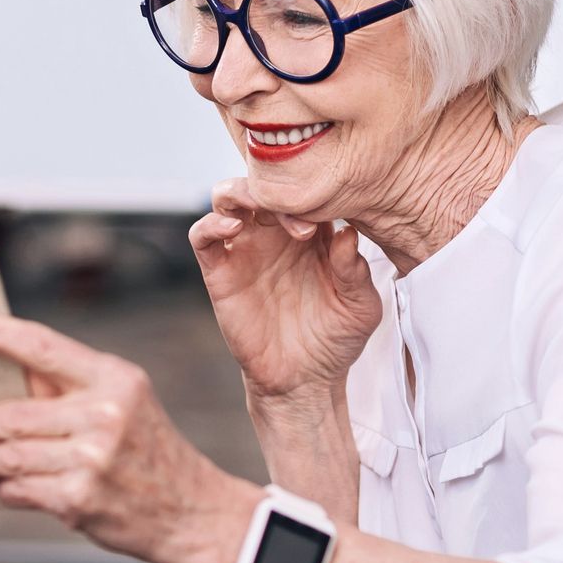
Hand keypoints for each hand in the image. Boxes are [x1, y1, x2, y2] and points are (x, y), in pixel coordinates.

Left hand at [0, 315, 259, 562]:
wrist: (193, 512)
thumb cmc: (148, 452)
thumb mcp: (123, 404)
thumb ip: (68, 390)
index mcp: (113, 377)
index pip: (39, 344)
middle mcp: (104, 413)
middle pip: (11, 413)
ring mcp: (92, 458)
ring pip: (8, 456)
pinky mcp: (81, 499)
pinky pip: (21, 489)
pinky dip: (4, 489)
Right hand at [189, 179, 382, 402]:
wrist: (305, 379)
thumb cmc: (336, 338)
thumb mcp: (360, 306)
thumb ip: (356, 271)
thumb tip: (346, 234)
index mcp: (312, 232)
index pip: (305, 189)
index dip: (314, 190)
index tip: (328, 213)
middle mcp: (275, 234)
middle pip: (262, 183)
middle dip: (276, 187)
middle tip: (297, 219)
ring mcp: (245, 250)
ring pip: (227, 197)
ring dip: (240, 191)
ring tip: (258, 208)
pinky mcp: (220, 272)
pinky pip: (202, 235)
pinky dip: (211, 223)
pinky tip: (233, 228)